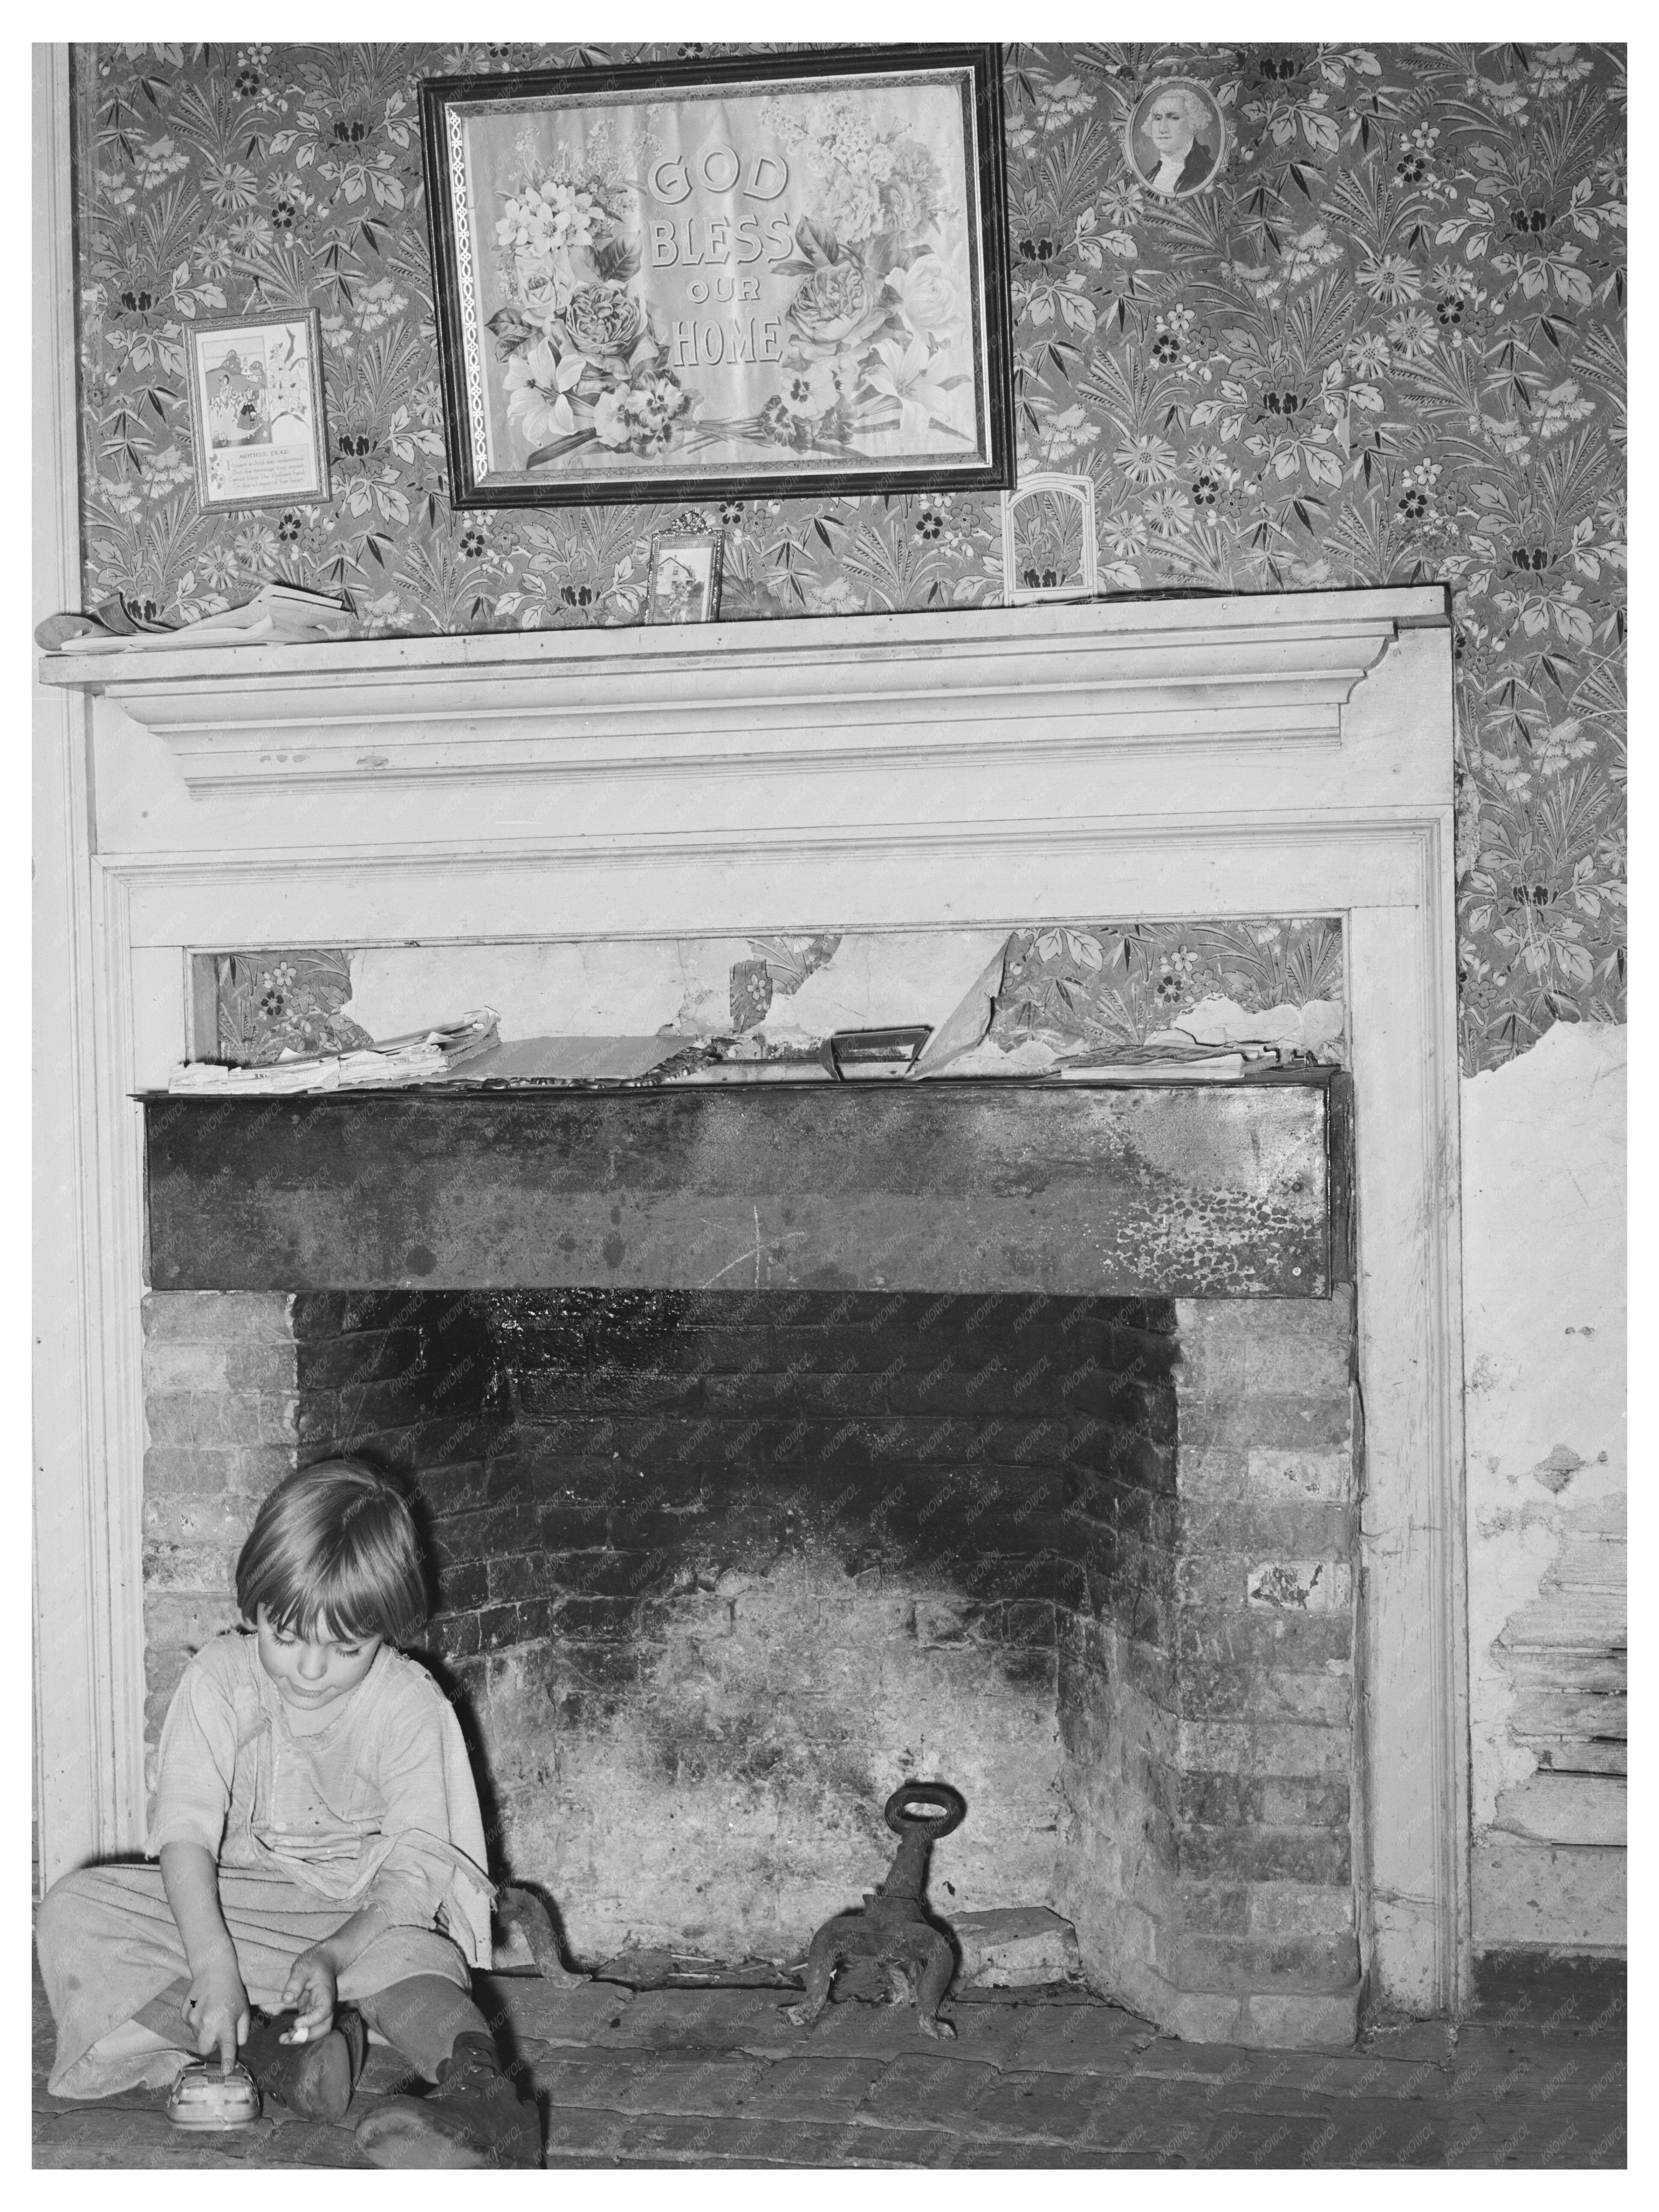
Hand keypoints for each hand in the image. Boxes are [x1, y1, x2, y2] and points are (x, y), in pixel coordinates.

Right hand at [182, 1956, 249, 2075]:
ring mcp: (193, 2019)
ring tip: (211, 2011)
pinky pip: (189, 2026)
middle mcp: (207, 2024)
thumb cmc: (232, 1991)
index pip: (227, 2048)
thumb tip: (237, 2046)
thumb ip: (242, 2031)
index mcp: (226, 2023)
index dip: (227, 2061)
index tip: (226, 2072)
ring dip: (203, 2030)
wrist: (213, 1970)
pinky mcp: (184, 2014)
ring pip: (196, 2036)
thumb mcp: (244, 2010)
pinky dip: (195, 2021)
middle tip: (217, 2032)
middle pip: (204, 2049)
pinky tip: (202, 2006)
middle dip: (210, 2045)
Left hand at [280, 1945, 337, 2038]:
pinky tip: (284, 2037)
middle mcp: (324, 2005)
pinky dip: (297, 2034)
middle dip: (307, 2035)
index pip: (323, 2012)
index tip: (296, 2023)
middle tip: (290, 2036)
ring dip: (301, 2038)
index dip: (311, 2021)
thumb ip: (295, 1982)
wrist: (324, 1960)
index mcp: (325, 1994)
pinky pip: (306, 2027)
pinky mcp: (310, 2012)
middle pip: (323, 2027)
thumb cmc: (314, 1961)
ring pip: (315, 2031)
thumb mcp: (303, 1966)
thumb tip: (287, 2000)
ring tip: (283, 2040)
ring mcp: (317, 2010)